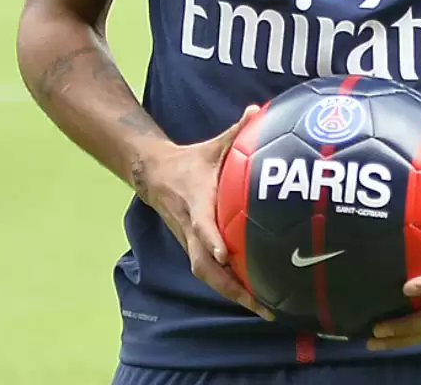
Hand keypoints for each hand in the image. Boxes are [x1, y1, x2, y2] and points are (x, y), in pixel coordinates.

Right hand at [135, 104, 274, 321]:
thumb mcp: (212, 145)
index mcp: (196, 203)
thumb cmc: (191, 161)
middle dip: (231, 286)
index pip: (202, 226)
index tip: (227, 255)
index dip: (212, 241)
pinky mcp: (193, 249)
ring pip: (208, 276)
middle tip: (261, 303)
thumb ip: (236, 131)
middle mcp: (190, 229)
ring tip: (265, 310)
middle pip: (205, 266)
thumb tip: (257, 110)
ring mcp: (190, 242)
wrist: (155, 176)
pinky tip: (256, 299)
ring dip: (234, 294)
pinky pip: (211, 275)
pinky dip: (231, 288)